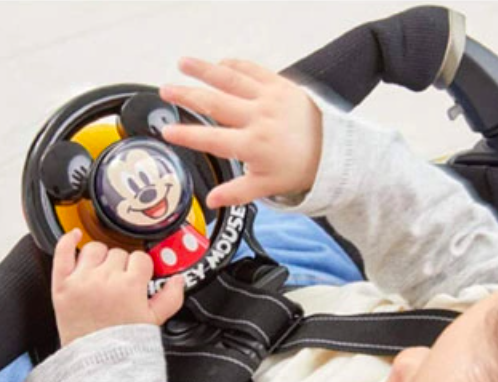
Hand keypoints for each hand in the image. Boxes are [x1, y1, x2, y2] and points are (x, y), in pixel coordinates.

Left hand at [51, 229, 184, 345]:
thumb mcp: (154, 321)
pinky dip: (68, 240)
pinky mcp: (62, 285)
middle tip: (120, 282)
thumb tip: (178, 280)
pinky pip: (63, 252)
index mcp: (130, 286)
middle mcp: (105, 279)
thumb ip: (171, 297)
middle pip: (118, 253)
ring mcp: (82, 280)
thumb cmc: (123, 344)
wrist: (97, 362)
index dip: (141, 269)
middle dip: (122, 266)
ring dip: (100, 257)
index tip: (138, 278)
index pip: (140, 259)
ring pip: (94, 248)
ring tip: (102, 274)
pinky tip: (75, 237)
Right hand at [160, 57, 321, 208]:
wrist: (332, 148)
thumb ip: (236, 193)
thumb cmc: (298, 167)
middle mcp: (259, 118)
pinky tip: (217, 64)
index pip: (212, 139)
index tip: (167, 132)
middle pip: (215, 104)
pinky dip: (233, 65)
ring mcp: (269, 98)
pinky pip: (252, 70)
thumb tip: (211, 201)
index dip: (187, 136)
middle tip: (166, 91)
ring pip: (230, 80)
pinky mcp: (280, 84)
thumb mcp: (266, 186)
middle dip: (187, 95)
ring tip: (183, 63)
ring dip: (204, 70)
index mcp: (253, 146)